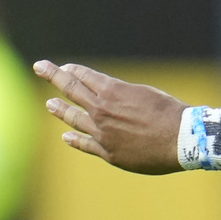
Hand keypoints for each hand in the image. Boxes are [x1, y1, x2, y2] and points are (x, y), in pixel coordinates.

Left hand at [35, 59, 185, 174]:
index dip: (71, 70)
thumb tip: (109, 96)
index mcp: (111, 91)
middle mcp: (101, 110)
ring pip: (74, 118)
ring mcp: (102, 133)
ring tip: (50, 104)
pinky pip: (86, 145)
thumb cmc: (169, 112)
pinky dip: (74, 139)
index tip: (63, 67)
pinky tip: (66, 136)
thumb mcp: (144, 93)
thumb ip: (121, 94)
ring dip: (60, 109)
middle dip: (53, 76)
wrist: (181, 139)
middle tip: (39, 66)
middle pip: (71, 90)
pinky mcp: (109, 153)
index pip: (83, 76)